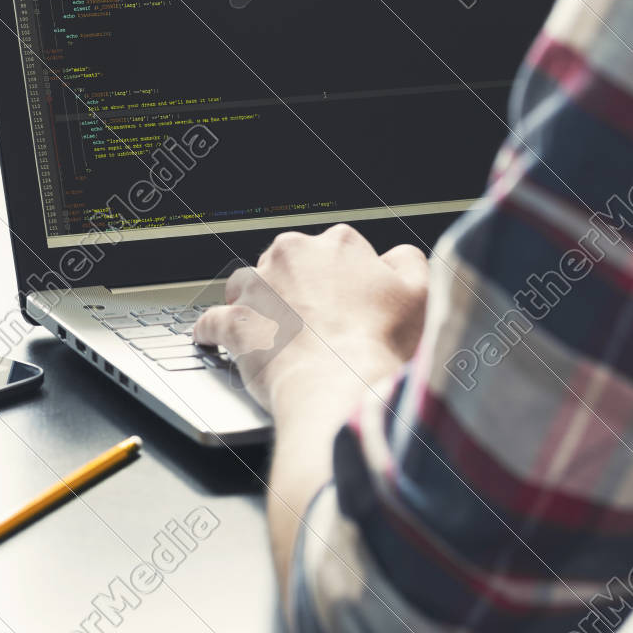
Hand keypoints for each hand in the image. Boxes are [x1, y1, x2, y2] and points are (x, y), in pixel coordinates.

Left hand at [193, 224, 428, 411]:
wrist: (340, 388)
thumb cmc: (379, 346)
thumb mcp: (420, 294)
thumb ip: (407, 263)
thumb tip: (394, 257)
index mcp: (337, 244)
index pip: (338, 250)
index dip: (345, 277)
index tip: (347, 301)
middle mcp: (291, 256)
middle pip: (290, 263)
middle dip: (298, 286)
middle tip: (315, 320)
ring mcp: (259, 289)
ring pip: (249, 284)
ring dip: (256, 301)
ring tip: (269, 327)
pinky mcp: (235, 323)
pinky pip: (213, 321)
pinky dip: (212, 330)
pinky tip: (213, 338)